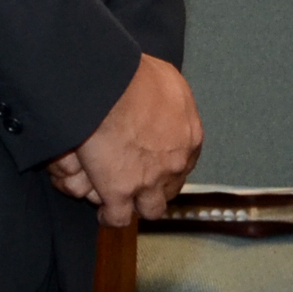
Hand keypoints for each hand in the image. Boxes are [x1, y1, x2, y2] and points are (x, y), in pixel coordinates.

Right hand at [54, 53, 200, 227]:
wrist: (107, 84)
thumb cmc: (134, 73)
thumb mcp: (167, 78)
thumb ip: (172, 99)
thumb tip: (165, 100)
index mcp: (189, 136)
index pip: (184, 162)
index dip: (168, 164)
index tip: (156, 162)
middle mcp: (175, 163)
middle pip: (170, 188)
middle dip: (156, 187)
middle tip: (140, 182)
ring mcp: (149, 181)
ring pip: (150, 209)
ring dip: (138, 205)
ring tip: (124, 201)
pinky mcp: (120, 191)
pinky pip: (117, 217)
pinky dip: (109, 216)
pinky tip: (103, 211)